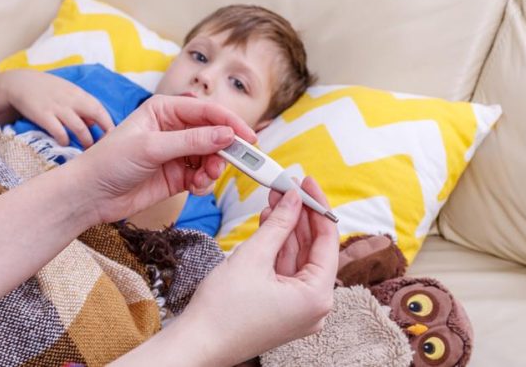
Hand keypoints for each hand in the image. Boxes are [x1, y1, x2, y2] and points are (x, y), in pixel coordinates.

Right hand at [0, 70, 113, 146]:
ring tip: (88, 150)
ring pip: (80, 127)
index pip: (100, 109)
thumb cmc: (46, 90)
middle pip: (95, 116)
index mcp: (79, 94)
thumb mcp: (67, 93)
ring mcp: (58, 108)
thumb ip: (82, 106)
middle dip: (103, 134)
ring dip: (86, 141)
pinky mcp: (43, 115)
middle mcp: (71, 100)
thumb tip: (95, 123)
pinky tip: (65, 144)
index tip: (114, 138)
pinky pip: (59, 131)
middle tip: (105, 148)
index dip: (109, 124)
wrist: (19, 83)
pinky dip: (65, 140)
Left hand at [75, 94, 256, 223]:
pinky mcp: (176, 175)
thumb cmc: (110, 161)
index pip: (207, 111)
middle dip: (223, 151)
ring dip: (213, 169)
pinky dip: (204, 182)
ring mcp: (176, 153)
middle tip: (227, 165)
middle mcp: (174, 128)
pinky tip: (194, 187)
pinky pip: (202, 176)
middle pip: (214, 135)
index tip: (248, 139)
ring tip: (203, 178)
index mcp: (165, 109)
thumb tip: (226, 135)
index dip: (231, 123)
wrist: (90, 195)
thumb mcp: (151, 147)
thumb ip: (191, 141)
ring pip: (211, 157)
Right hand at [174, 178, 338, 364]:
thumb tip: (294, 198)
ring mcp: (298, 310)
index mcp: (317, 297)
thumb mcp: (253, 256)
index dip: (316, 207)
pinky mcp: (282, 310)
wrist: (197, 343)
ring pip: (297, 259)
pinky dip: (277, 249)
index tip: (306, 183)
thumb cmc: (222, 310)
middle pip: (313, 249)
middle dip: (298, 216)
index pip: (327, 241)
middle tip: (287, 187)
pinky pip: (286, 272)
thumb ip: (279, 223)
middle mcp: (315, 306)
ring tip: (274, 200)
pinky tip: (268, 224)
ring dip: (285, 230)